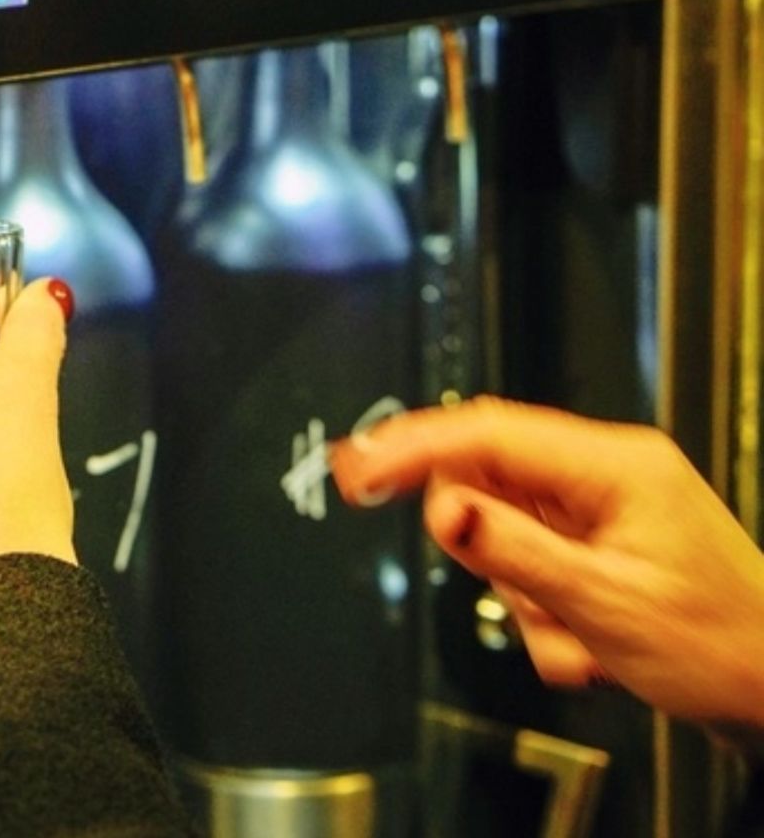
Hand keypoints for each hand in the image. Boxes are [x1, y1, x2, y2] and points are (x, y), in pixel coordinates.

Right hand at [330, 397, 763, 733]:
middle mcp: (607, 473)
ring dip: (522, 595)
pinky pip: (527, 558)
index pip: (485, 434)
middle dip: (488, 552)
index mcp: (615, 466)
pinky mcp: (596, 539)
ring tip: (579, 636)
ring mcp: (602, 506)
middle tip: (527, 598)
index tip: (357, 469)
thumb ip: (511, 549)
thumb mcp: (603, 601)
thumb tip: (440, 507)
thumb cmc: (721, 645)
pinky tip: (587, 641)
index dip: (410, 448)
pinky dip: (541, 608)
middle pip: (485, 480)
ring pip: (501, 529)